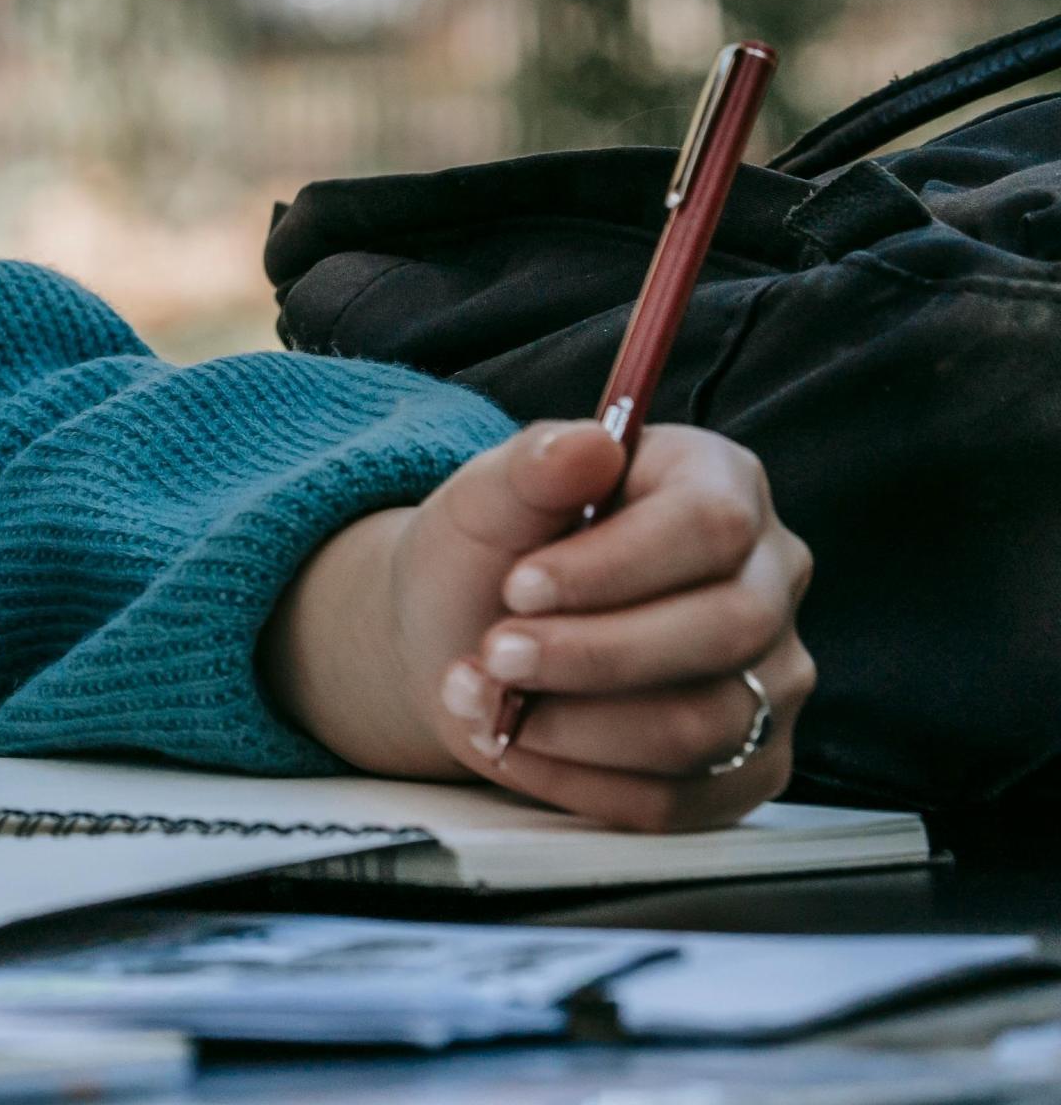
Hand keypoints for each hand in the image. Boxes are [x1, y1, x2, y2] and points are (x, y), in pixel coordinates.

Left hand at [262, 422, 813, 829]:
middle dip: (592, 654)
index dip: (614, 565)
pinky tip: (513, 746)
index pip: (711, 524)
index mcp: (721, 484)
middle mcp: (769, 581)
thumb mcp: (486, 498)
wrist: (471, 641)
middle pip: (727, 628)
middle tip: (493, 655)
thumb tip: (586, 443)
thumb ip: (530, 468)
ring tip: (482, 698)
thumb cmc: (491, 556)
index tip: (519, 586)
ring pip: (704, 725)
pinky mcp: (747, 767)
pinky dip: (578, 782)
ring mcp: (773, 681)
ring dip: (573, 725)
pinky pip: (680, 799)